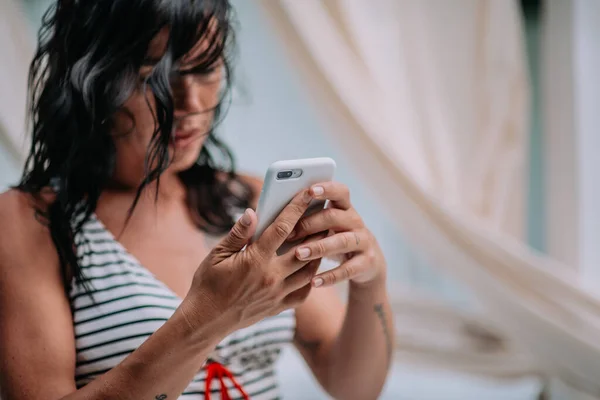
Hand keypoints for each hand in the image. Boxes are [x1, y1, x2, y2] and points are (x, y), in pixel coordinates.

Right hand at [183, 189, 321, 333]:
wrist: (205, 321)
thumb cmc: (208, 284)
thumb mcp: (217, 254)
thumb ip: (238, 233)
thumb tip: (252, 212)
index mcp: (255, 260)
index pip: (282, 227)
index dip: (297, 207)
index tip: (309, 192)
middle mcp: (271, 277)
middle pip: (305, 249)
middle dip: (317, 230)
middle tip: (326, 214)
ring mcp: (277, 294)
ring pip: (309, 271)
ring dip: (318, 254)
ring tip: (324, 239)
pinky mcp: (278, 307)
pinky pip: (303, 293)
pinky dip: (311, 279)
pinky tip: (311, 268)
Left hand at [287, 181, 386, 287]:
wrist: (367, 263)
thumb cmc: (332, 238)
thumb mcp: (324, 225)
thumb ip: (304, 216)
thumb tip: (266, 215)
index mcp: (344, 207)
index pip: (339, 191)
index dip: (326, 189)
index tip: (309, 190)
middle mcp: (356, 221)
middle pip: (335, 216)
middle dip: (311, 223)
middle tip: (290, 234)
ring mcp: (364, 241)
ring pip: (343, 241)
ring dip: (319, 247)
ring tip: (299, 254)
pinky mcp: (367, 262)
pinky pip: (348, 269)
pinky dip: (330, 276)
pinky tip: (313, 282)